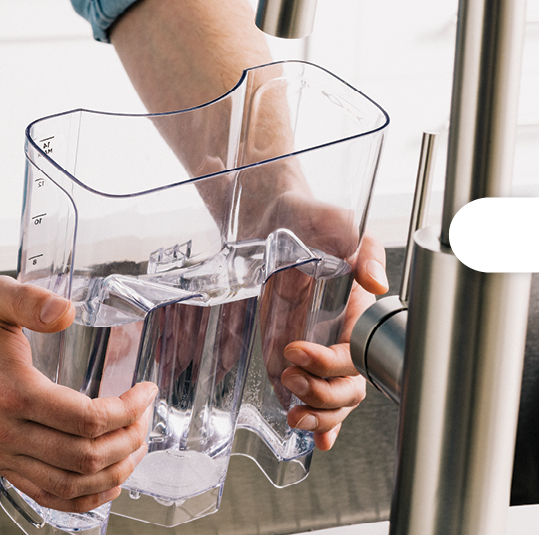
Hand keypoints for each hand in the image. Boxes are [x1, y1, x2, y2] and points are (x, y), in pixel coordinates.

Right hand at [0, 276, 157, 513]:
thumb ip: (33, 301)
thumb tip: (68, 312)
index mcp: (12, 392)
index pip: (87, 420)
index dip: (128, 410)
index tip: (144, 391)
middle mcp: (4, 430)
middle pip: (85, 458)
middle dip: (128, 442)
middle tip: (143, 418)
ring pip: (69, 486)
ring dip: (111, 473)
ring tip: (132, 449)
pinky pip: (44, 494)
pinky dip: (80, 498)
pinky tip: (101, 482)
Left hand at [281, 233, 388, 449]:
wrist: (275, 218)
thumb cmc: (315, 222)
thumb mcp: (340, 229)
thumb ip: (364, 252)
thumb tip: (375, 283)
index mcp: (357, 317)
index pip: (355, 356)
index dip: (331, 364)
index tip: (298, 350)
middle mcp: (338, 339)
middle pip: (347, 389)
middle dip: (324, 397)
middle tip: (293, 379)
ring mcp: (315, 351)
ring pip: (331, 401)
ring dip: (316, 415)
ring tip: (293, 412)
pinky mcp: (289, 355)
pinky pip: (303, 394)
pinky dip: (310, 421)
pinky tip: (304, 434)